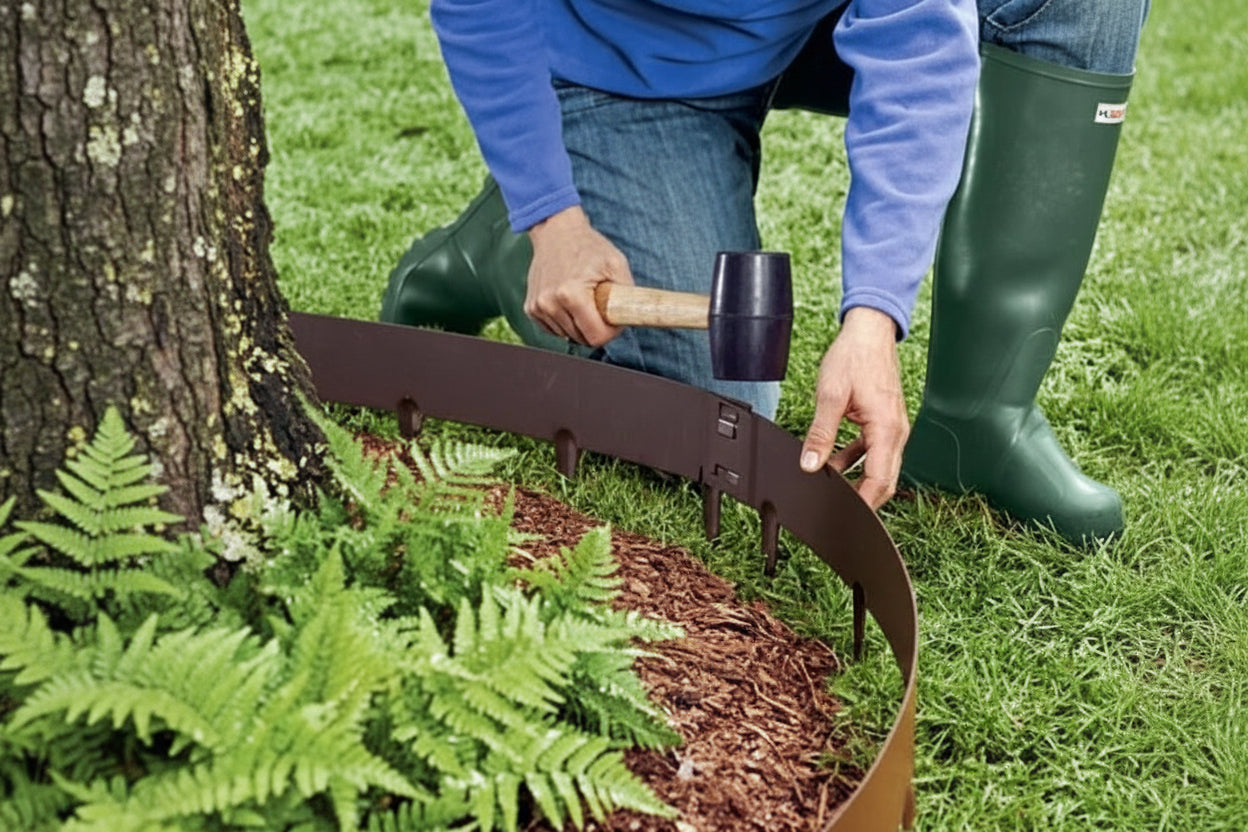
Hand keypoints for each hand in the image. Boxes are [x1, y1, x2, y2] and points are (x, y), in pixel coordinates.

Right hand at [525, 206, 632, 346]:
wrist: (556, 231)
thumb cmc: (589, 246)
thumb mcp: (617, 264)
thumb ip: (628, 294)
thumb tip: (633, 318)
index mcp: (571, 294)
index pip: (596, 337)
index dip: (610, 332)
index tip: (613, 318)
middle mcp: (549, 303)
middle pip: (582, 339)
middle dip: (595, 326)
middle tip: (599, 303)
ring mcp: (537, 307)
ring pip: (568, 336)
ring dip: (579, 323)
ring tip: (583, 298)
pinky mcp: (531, 309)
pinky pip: (554, 329)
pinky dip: (565, 321)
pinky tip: (569, 301)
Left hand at [799, 307, 908, 509]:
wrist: (869, 331)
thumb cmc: (855, 357)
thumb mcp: (830, 397)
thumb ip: (820, 434)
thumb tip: (810, 464)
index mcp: (887, 429)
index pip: (880, 480)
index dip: (865, 504)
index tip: (849, 518)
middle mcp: (896, 431)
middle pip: (884, 480)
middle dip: (864, 499)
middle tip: (841, 513)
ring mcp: (892, 427)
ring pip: (880, 466)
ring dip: (859, 479)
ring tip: (833, 489)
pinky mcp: (885, 421)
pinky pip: (874, 450)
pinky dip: (857, 460)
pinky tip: (836, 463)